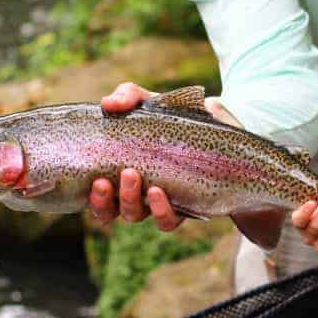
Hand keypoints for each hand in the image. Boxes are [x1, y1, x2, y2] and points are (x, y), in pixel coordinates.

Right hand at [89, 82, 182, 230]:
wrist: (224, 130)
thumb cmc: (180, 118)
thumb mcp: (154, 102)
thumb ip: (130, 96)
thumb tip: (107, 104)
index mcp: (123, 169)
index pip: (98, 193)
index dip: (92, 196)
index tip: (95, 179)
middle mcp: (137, 191)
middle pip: (111, 210)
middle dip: (104, 200)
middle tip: (105, 181)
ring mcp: (159, 201)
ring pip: (134, 215)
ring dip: (128, 200)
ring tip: (132, 175)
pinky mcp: (184, 207)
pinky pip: (167, 221)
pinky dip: (160, 210)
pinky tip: (160, 193)